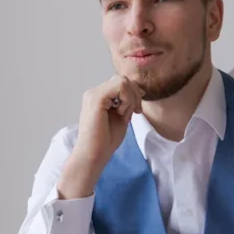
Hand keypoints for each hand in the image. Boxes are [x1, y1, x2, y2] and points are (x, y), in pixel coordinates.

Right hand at [58, 75, 144, 198]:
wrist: (93, 155)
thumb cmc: (105, 141)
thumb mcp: (122, 116)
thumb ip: (127, 102)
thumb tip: (140, 89)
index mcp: (98, 96)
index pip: (121, 82)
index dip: (134, 94)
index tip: (136, 112)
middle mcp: (93, 92)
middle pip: (123, 79)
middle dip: (135, 95)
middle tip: (134, 113)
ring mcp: (93, 94)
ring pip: (123, 81)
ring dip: (131, 99)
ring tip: (124, 115)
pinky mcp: (96, 98)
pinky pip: (121, 86)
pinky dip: (127, 100)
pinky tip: (121, 114)